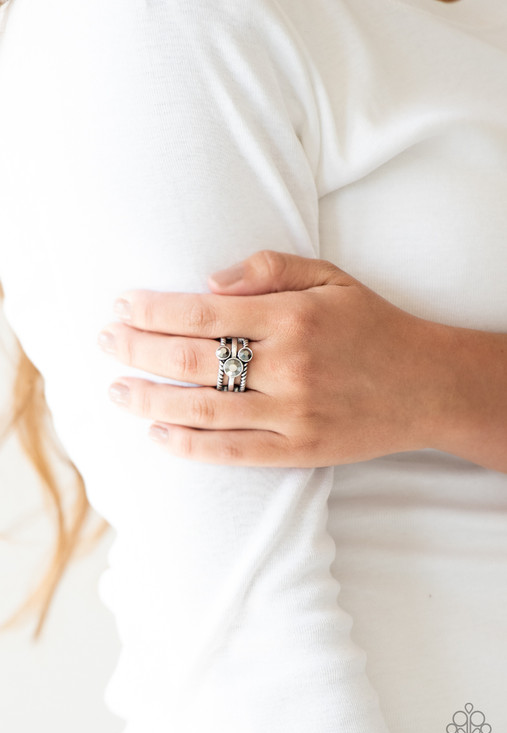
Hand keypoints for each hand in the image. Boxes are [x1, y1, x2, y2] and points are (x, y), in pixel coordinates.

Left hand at [97, 249, 443, 466]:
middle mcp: (288, 366)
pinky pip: (233, 452)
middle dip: (137, 350)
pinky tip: (159, 436)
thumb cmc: (373, 325)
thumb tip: (208, 282)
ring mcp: (293, 414)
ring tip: (117, 391)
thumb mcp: (331, 278)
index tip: (121, 307)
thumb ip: (270, 269)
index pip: (203, 314)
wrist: (427, 384)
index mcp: (292, 317)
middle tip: (105, 343)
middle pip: (192, 360)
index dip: (153, 311)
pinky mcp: (300, 451)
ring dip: (150, 401)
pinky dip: (190, 447)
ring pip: (202, 410)